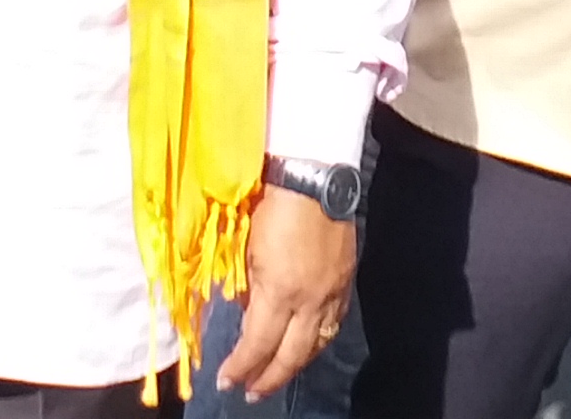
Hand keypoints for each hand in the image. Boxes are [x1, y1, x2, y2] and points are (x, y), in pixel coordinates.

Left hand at [213, 187, 356, 395]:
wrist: (313, 176)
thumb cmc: (271, 205)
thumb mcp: (244, 247)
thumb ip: (244, 285)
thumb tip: (244, 310)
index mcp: (280, 292)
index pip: (258, 344)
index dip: (241, 367)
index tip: (226, 381)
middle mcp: (310, 301)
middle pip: (291, 355)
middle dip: (269, 378)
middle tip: (251, 393)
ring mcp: (331, 293)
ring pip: (316, 344)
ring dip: (295, 364)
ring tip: (277, 375)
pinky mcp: (345, 281)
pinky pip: (332, 324)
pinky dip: (317, 341)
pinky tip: (307, 344)